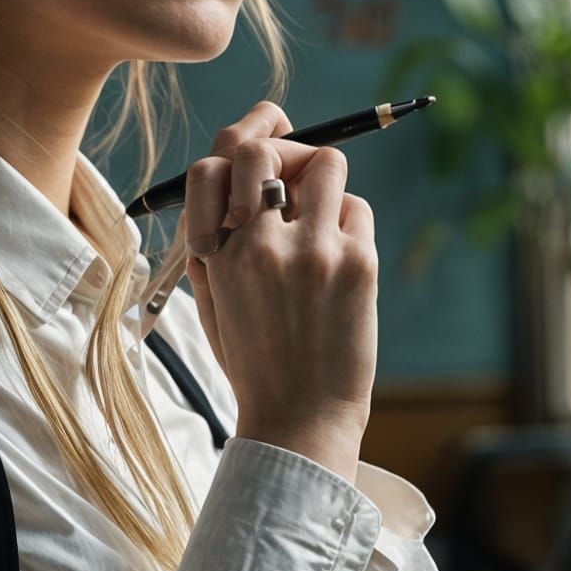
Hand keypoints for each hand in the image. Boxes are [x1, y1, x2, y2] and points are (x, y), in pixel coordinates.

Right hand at [181, 101, 378, 457]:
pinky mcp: (358, 263)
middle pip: (265, 150)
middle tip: (291, 179)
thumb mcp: (214, 306)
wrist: (299, 420)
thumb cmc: (256, 366)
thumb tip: (233, 191)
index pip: (212, 166)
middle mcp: (259, 244)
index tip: (252, 171)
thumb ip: (214, 251)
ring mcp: (312, 250)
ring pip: (325, 163)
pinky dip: (350, 225)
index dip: (234, 155)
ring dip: (321, 180)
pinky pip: (357, 209)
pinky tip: (342, 262)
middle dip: (280, 151)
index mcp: (217, 255)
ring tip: (320, 218)